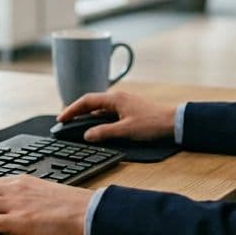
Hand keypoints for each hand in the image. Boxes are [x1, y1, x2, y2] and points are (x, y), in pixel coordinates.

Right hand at [58, 89, 176, 142]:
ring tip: (76, 126)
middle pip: (91, 103)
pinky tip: (96, 129)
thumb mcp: (126, 131)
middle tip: (64, 122)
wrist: (174, 123)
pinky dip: (98, 120)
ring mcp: (123, 104)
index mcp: (115, 99)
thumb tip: (86, 135)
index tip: (61, 119)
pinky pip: (108, 114)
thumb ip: (104, 133)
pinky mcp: (129, 111)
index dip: (71, 110)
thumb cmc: (152, 124)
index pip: (86, 101)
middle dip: (76, 112)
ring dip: (87, 116)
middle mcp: (118, 99)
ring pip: (100, 109)